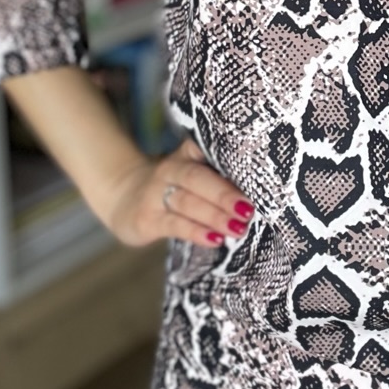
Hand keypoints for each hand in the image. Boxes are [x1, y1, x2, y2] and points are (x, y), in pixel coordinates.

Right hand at [101, 136, 255, 249]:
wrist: (123, 198)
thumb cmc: (175, 188)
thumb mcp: (193, 174)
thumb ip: (221, 176)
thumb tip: (265, 194)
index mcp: (188, 153)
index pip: (209, 149)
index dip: (231, 158)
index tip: (257, 169)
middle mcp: (171, 169)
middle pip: (197, 178)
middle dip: (224, 194)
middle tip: (249, 209)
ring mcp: (156, 193)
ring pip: (186, 201)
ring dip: (214, 215)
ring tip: (238, 228)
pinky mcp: (147, 218)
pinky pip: (173, 224)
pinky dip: (195, 232)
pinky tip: (214, 240)